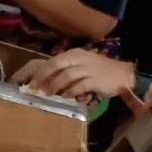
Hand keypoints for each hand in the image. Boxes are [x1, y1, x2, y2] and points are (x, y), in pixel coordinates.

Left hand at [10, 48, 134, 99]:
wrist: (124, 74)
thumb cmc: (100, 71)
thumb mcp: (81, 66)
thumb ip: (64, 71)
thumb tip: (44, 81)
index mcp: (74, 54)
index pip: (51, 60)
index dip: (38, 71)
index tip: (27, 81)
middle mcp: (79, 59)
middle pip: (56, 65)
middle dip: (42, 77)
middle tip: (33, 88)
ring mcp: (88, 69)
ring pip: (66, 76)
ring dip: (54, 85)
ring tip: (46, 94)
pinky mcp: (95, 80)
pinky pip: (79, 86)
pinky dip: (70, 92)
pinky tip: (65, 96)